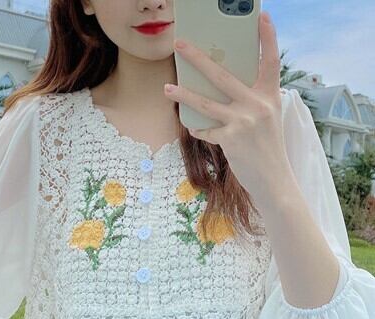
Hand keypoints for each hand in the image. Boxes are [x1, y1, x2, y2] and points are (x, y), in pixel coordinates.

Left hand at [164, 11, 292, 205]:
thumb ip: (251, 102)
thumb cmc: (269, 148)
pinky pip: (206, 129)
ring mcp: (243, 121)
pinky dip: (199, 128)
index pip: (271, 61)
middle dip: (197, 58)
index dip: (267, 38)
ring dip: (183, 95)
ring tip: (167, 88)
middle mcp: (257, 105)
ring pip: (205, 102)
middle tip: (179, 44)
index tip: (261, 16)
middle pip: (222, 75)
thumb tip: (222, 90)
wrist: (274, 179)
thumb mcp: (268, 119)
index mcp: (270, 97)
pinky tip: (194, 127)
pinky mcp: (230, 138)